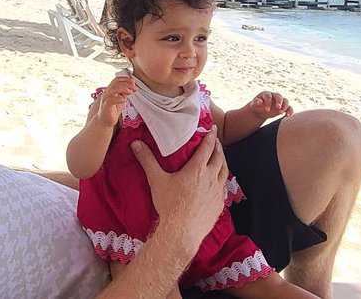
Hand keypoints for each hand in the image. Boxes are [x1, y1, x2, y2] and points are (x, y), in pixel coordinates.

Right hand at [95, 74, 135, 127]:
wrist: (104, 121)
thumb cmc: (112, 111)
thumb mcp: (120, 99)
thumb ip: (124, 93)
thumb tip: (131, 87)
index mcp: (110, 90)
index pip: (117, 80)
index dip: (125, 79)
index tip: (133, 82)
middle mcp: (107, 92)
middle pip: (116, 82)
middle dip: (127, 83)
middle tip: (134, 87)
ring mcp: (105, 98)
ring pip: (113, 89)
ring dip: (124, 89)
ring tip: (130, 92)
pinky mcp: (105, 105)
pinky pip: (111, 100)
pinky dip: (118, 98)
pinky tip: (124, 100)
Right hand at [131, 132, 227, 251]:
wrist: (182, 232)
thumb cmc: (169, 205)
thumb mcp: (156, 180)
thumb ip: (147, 160)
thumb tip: (135, 144)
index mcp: (197, 169)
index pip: (207, 148)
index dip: (210, 136)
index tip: (212, 128)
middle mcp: (210, 178)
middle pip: (219, 157)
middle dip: (218, 147)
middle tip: (216, 141)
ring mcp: (217, 192)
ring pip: (224, 171)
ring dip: (223, 161)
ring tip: (220, 158)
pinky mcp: (219, 205)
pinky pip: (224, 188)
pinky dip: (223, 180)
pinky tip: (219, 182)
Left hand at [247, 91, 292, 120]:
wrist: (260, 110)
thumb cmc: (256, 106)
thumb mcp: (254, 104)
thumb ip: (256, 102)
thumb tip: (259, 102)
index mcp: (267, 94)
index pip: (268, 96)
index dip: (268, 102)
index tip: (267, 110)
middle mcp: (274, 96)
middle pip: (279, 96)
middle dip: (279, 102)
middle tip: (278, 108)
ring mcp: (280, 101)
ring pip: (286, 100)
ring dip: (285, 106)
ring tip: (283, 112)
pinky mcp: (283, 107)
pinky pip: (289, 108)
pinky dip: (290, 111)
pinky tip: (288, 115)